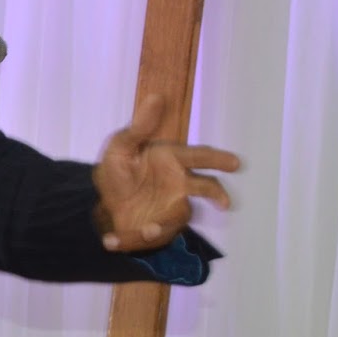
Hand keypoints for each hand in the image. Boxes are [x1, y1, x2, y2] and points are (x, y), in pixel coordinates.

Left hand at [91, 94, 240, 250]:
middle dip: (216, 194)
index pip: (198, 156)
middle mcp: (177, 185)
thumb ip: (140, 127)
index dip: (217, 159)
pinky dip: (127, 240)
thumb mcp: (121, 146)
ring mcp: (170, 207)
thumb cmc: (117, 168)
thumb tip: (156, 96)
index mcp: (170, 160)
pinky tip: (110, 240)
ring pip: (177, 217)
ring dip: (161, 226)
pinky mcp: (156, 228)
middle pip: (204, 187)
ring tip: (145, 229)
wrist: (102, 198)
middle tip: (225, 202)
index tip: (235, 162)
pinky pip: (148, 237)